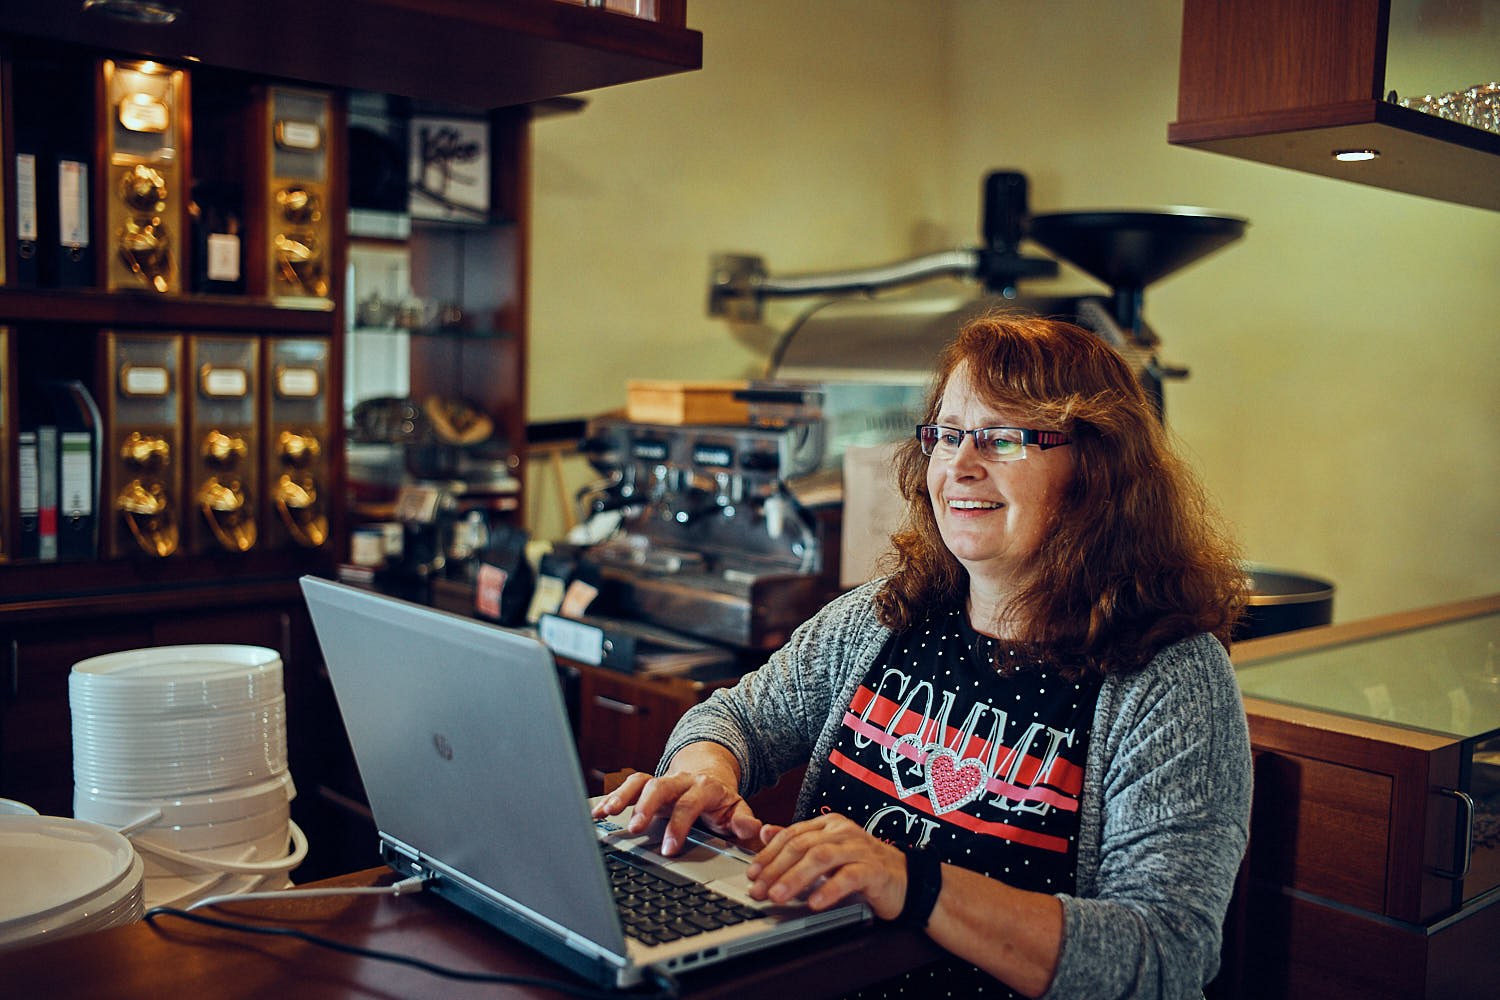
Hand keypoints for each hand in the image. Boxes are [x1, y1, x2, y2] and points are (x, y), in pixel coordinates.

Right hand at [591, 746, 762, 855]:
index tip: (669, 849)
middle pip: (660, 787)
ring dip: (622, 796)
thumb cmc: (721, 802)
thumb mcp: (738, 810)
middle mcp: (680, 782)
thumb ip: (745, 822)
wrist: (710, 776)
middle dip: (646, 806)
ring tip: (606, 813)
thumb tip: (753, 830)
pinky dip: (610, 797)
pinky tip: (597, 813)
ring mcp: (662, 782)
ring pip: (640, 782)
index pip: (689, 804)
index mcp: (704, 788)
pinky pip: (627, 786)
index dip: (678, 825)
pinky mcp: (647, 786)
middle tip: (635, 828)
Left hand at [744, 812, 907, 918]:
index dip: (768, 855)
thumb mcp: (828, 852)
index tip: (753, 874)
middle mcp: (843, 832)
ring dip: (795, 878)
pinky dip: (829, 890)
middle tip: (759, 889)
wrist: (906, 880)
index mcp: (829, 825)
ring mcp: (860, 848)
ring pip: (821, 858)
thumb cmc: (864, 867)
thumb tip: (765, 832)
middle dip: (776, 869)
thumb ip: (798, 841)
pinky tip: (815, 902)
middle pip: (802, 846)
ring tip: (778, 895)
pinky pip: (849, 877)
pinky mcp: (874, 869)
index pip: (791, 835)